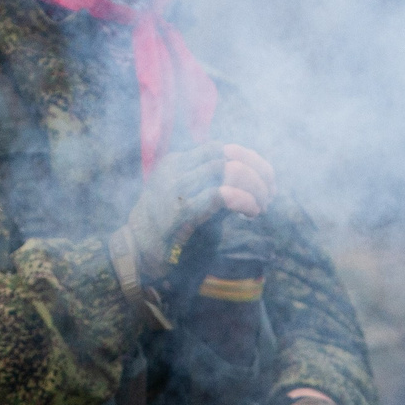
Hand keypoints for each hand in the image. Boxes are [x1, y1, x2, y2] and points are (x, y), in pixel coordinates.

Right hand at [120, 143, 275, 280]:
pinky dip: (244, 200)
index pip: (222, 148)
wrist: (135, 256)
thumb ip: (210, 185)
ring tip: (261, 206)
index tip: (267, 181)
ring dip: (255, 187)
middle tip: (269, 195)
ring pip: (228, 170)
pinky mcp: (181, 212)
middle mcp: (176, 169)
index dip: (251, 160)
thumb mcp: (188, 199)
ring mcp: (176, 189)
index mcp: (177, 162)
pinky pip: (221, 195)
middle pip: (228, 155)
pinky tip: (251, 212)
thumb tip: (251, 179)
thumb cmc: (167, 232)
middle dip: (258, 172)